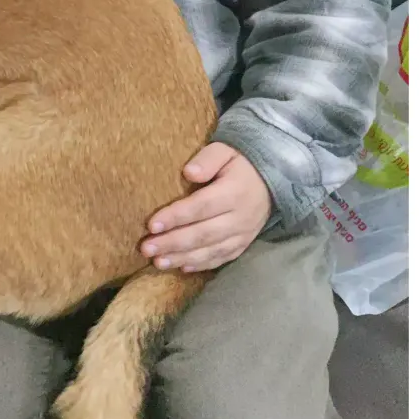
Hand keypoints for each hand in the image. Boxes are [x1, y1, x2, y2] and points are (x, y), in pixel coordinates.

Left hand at [142, 143, 271, 272]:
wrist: (272, 180)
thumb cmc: (240, 164)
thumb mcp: (226, 151)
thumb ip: (208, 158)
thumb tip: (189, 172)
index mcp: (234, 192)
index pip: (201, 207)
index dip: (176, 217)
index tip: (151, 225)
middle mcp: (240, 217)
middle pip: (203, 234)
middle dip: (172, 243)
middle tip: (146, 248)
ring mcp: (243, 234)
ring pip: (210, 250)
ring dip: (182, 258)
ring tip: (157, 262)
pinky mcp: (243, 245)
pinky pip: (221, 258)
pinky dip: (201, 265)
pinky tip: (181, 267)